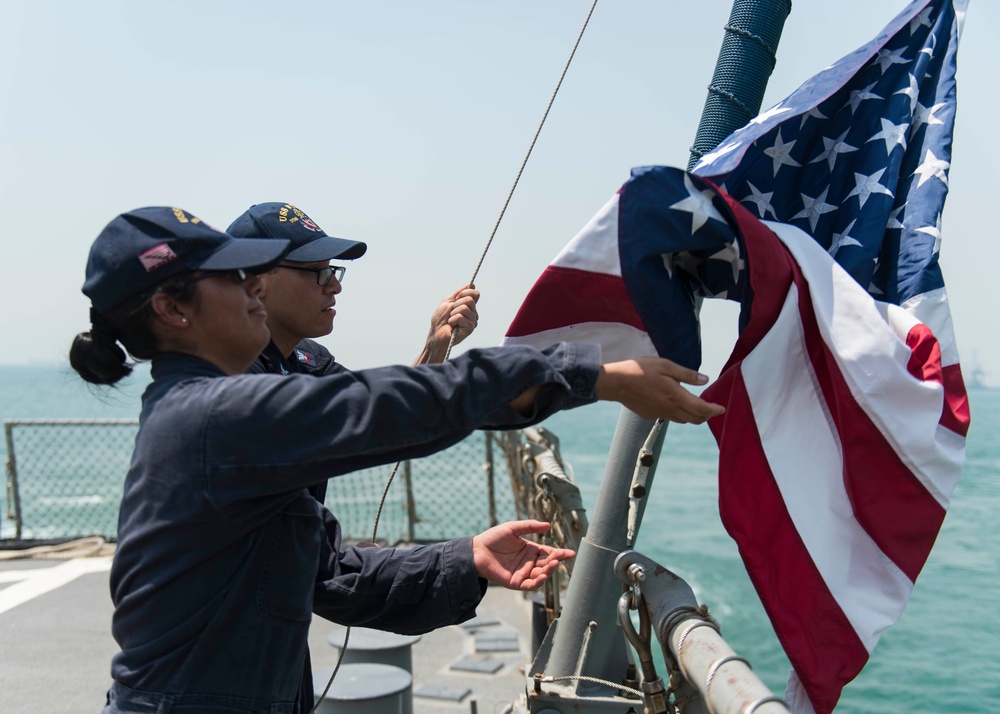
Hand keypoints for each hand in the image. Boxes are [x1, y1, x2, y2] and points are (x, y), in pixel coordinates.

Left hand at [415, 284, 480, 364]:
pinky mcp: (470, 328)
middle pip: (470, 299)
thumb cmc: (440, 320)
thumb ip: (459, 293)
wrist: (436, 335)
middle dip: (456, 304)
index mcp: (469, 307)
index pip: (475, 294)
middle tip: (451, 313)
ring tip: (451, 320)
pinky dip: (452, 320)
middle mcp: (473, 314)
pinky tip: (452, 326)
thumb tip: (472, 284)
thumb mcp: (448, 302)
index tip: (456, 298)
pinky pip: (461, 317)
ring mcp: (473, 321)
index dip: (465, 292)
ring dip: (453, 313)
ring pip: (465, 308)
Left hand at [472, 520, 574, 590]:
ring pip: (541, 575)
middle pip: (547, 564)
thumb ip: (530, 526)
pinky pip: (530, 585)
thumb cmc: (494, 538)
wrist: (476, 550)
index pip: (549, 553)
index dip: (560, 554)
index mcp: (531, 550)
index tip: (571, 553)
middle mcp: (529, 563)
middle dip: (556, 561)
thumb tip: (548, 525)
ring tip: (553, 563)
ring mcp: (523, 573)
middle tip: (560, 557)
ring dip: (549, 571)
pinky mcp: (515, 582)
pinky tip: (543, 575)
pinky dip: (538, 582)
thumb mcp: (513, 528)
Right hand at [596, 356, 725, 422]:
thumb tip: (705, 380)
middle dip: (707, 415)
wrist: (617, 383)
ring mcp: (660, 414)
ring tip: (698, 407)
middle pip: (695, 419)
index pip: (702, 409)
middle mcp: (670, 408)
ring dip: (694, 416)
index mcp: (676, 396)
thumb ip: (687, 374)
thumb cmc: (641, 370)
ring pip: (683, 420)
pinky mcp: (651, 415)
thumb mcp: (666, 365)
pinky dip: (679, 413)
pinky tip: (676, 404)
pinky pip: (670, 417)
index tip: (722, 408)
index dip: (714, 410)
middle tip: (713, 408)